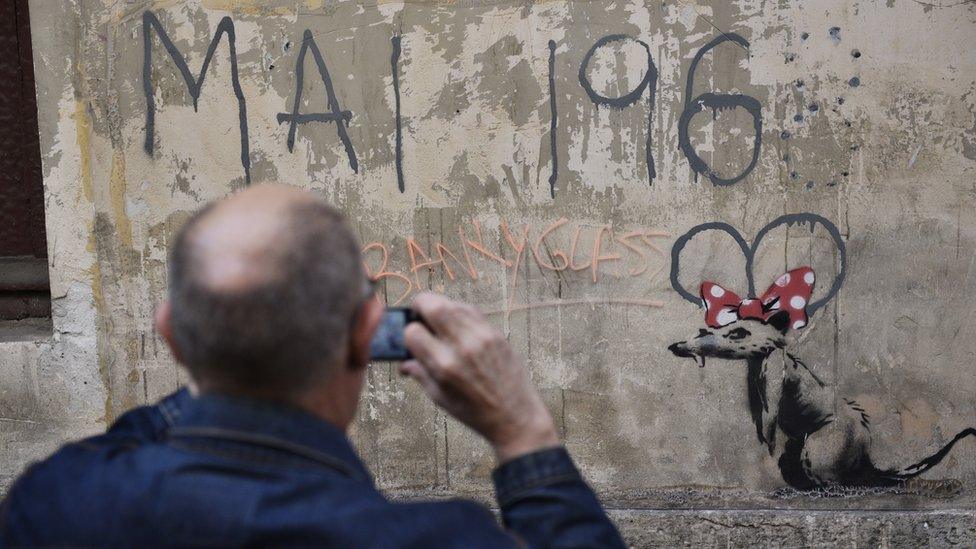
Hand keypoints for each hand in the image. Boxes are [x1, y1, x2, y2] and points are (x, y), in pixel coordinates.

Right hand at [400, 293, 558, 462]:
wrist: (515, 415)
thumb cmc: (475, 412)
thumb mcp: (440, 398)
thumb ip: (420, 374)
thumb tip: (404, 363)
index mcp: (444, 366)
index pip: (413, 332)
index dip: (408, 334)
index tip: (412, 341)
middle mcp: (462, 346)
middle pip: (432, 305)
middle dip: (419, 305)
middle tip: (417, 314)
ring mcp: (482, 336)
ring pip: (452, 303)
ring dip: (440, 306)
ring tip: (438, 321)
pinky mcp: (496, 333)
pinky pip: (471, 310)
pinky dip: (459, 312)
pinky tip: (457, 324)